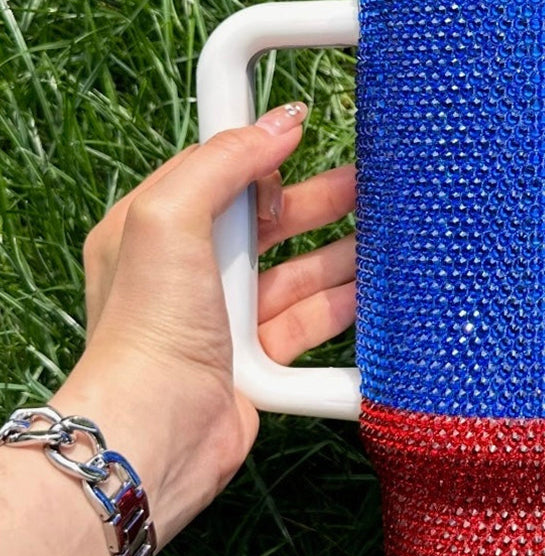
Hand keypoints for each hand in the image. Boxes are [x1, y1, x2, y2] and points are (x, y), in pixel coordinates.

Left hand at [51, 103, 355, 545]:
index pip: (215, 170)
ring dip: (339, 252)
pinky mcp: (255, 361)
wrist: (157, 432)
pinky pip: (308, 322)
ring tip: (386, 232)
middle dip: (316, 200)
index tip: (305, 127)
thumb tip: (279, 123)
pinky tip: (374, 291)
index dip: (259, 149)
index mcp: (152, 229)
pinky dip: (341, 306)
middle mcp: (187, 272)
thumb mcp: (169, 218)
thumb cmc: (148, 328)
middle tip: (368, 181)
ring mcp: (222, 319)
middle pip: (266, 221)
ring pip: (294, 272)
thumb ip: (223, 161)